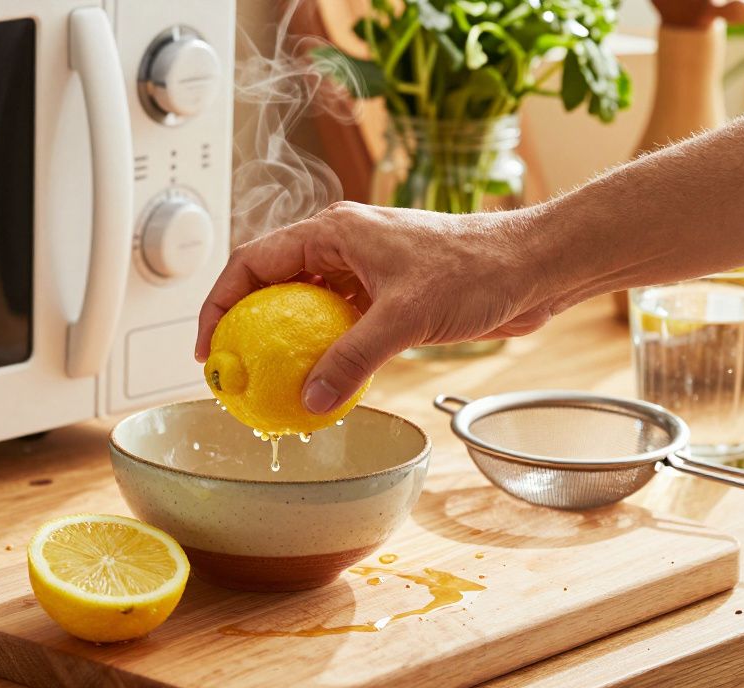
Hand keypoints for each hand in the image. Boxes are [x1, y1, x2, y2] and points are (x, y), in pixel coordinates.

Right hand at [195, 202, 561, 414]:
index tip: (210, 348)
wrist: (533, 266)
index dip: (220, 303)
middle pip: (271, 281)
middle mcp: (343, 245)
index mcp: (334, 230)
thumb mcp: (405, 317)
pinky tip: (321, 379)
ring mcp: (365, 269)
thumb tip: (311, 400)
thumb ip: (353, 358)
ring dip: (285, 339)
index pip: (253, 262)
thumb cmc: (476, 270)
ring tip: (269, 380)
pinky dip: (323, 348)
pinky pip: (338, 321)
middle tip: (232, 369)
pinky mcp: (388, 293)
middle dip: (245, 324)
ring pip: (305, 303)